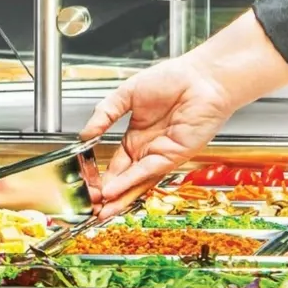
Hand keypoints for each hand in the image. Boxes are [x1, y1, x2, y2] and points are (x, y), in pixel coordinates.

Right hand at [80, 56, 237, 218]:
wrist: (202, 78)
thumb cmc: (172, 79)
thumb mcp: (126, 94)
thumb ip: (104, 114)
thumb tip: (85, 133)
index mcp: (136, 136)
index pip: (115, 163)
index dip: (101, 176)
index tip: (86, 185)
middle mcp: (148, 149)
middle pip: (124, 178)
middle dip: (107, 194)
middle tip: (90, 206)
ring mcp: (160, 154)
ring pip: (136, 181)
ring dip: (119, 196)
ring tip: (100, 209)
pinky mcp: (174, 156)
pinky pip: (148, 171)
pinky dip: (131, 181)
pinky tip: (115, 189)